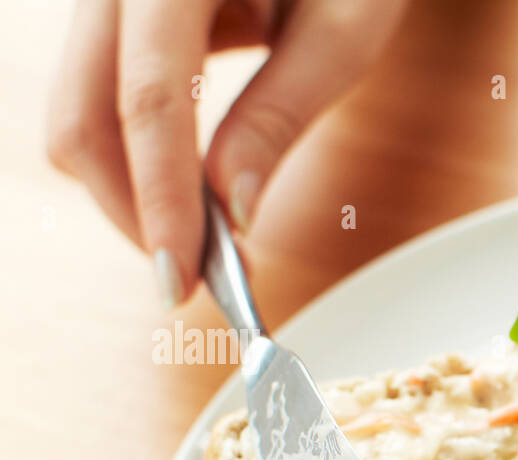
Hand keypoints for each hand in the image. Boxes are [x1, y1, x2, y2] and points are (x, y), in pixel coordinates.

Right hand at [46, 0, 407, 307]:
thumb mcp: (342, 31)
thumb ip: (279, 114)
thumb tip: (229, 214)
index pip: (149, 96)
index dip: (160, 197)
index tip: (183, 279)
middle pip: (83, 115)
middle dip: (134, 211)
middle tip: (198, 280)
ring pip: (78, 115)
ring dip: (131, 191)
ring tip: (205, 242)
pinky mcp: (111, 20)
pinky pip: (97, 101)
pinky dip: (136, 159)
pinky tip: (190, 194)